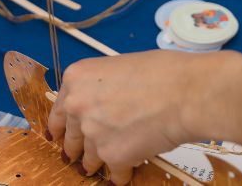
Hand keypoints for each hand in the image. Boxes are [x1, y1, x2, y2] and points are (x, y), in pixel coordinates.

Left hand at [48, 51, 238, 184]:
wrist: (184, 92)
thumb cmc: (163, 74)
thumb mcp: (118, 68)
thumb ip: (101, 89)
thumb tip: (103, 105)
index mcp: (76, 79)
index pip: (58, 109)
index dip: (60, 125)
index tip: (57, 134)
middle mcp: (77, 105)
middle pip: (70, 136)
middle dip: (75, 148)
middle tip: (75, 156)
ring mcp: (92, 132)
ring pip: (89, 157)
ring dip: (95, 163)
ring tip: (100, 167)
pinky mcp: (112, 155)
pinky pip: (114, 171)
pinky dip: (122, 173)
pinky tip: (126, 172)